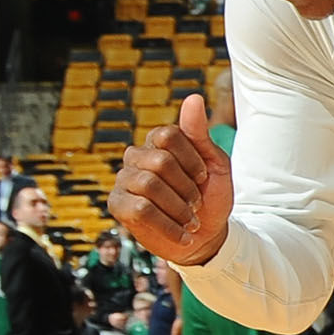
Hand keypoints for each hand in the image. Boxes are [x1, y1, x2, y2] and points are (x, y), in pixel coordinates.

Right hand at [111, 93, 232, 267]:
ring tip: (191, 220)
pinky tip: (183, 235)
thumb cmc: (210, 196)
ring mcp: (123, 180)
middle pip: (159, 161)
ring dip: (179, 208)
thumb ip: (200, 134)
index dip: (191, 159)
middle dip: (187, 187)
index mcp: (158, 142)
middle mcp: (136, 156)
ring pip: (148, 185)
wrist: (206, 236)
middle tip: (196, 203)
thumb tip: (194, 97)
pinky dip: (169, 225)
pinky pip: (140, 210)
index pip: (168, 135)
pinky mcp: (117, 205)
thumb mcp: (215, 164)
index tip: (204, 177)